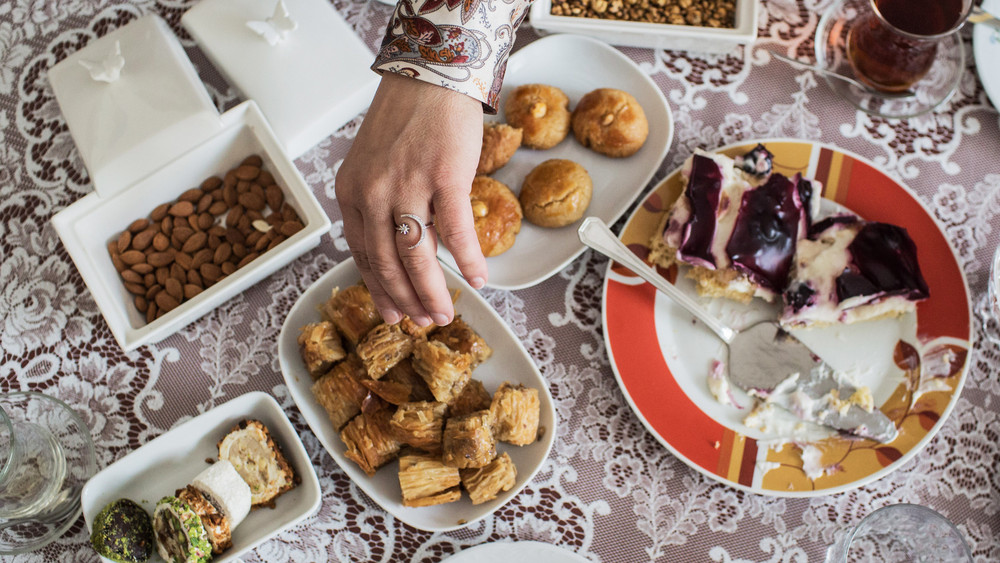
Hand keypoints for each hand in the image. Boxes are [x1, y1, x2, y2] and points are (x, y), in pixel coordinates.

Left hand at [335, 73, 487, 326]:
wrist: (432, 75)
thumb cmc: (406, 118)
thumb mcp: (374, 163)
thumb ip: (378, 204)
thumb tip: (399, 248)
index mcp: (352, 191)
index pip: (363, 253)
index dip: (379, 288)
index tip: (393, 312)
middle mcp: (374, 192)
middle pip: (388, 262)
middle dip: (406, 299)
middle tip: (423, 321)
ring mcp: (408, 185)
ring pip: (417, 255)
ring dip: (433, 291)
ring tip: (446, 313)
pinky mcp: (444, 177)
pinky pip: (456, 231)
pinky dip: (469, 259)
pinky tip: (479, 279)